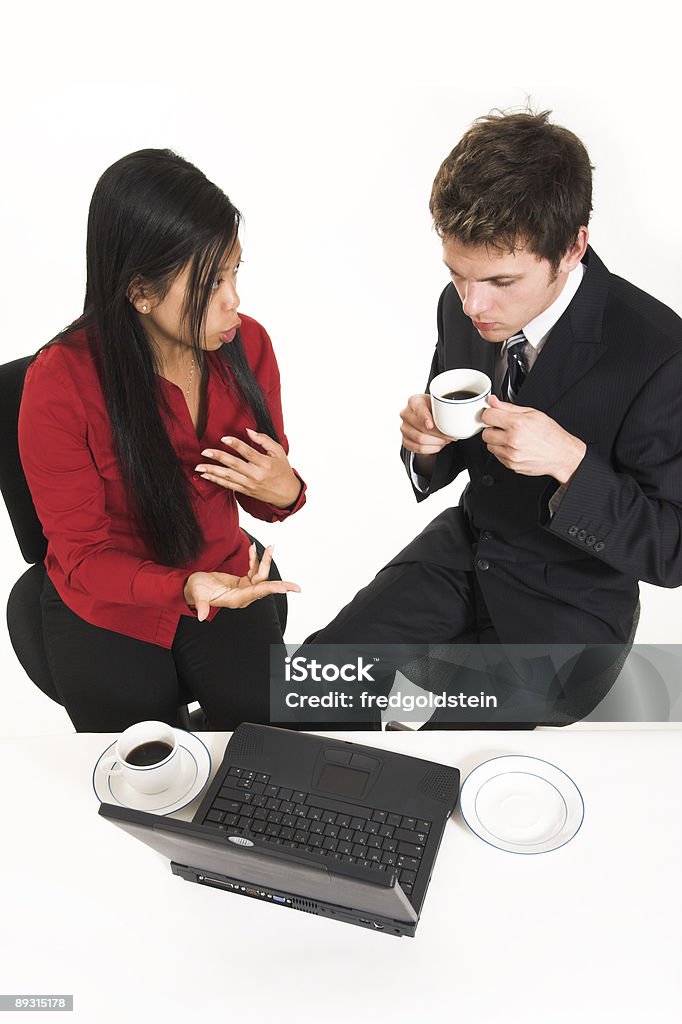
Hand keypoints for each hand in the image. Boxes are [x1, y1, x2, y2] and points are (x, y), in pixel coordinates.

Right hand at [183, 544, 299, 621]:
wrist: (193, 586)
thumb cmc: (195, 590)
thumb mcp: (198, 595)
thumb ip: (202, 605)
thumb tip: (201, 617)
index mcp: (236, 599)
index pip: (258, 593)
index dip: (272, 589)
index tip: (286, 589)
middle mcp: (243, 596)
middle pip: (265, 587)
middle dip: (281, 585)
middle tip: (297, 587)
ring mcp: (244, 589)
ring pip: (261, 576)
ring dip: (266, 562)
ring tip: (271, 547)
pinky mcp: (243, 583)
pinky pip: (254, 570)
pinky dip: (255, 560)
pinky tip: (253, 549)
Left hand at [195, 428, 301, 507]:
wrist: (287, 494)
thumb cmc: (283, 469)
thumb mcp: (278, 452)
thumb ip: (264, 440)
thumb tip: (248, 431)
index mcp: (265, 463)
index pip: (248, 452)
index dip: (236, 444)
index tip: (223, 438)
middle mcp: (256, 474)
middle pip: (234, 464)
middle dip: (218, 457)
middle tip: (204, 451)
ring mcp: (250, 484)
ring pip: (228, 476)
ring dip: (212, 471)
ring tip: (198, 467)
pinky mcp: (246, 491)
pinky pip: (228, 485)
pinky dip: (216, 480)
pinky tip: (206, 475)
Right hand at [400, 394, 453, 454]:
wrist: (428, 416)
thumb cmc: (434, 409)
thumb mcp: (440, 403)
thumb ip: (447, 408)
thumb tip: (457, 420)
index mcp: (414, 401)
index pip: (419, 409)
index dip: (425, 418)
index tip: (431, 425)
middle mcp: (406, 414)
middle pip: (421, 427)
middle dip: (439, 434)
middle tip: (450, 435)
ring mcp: (404, 428)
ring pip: (420, 439)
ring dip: (437, 442)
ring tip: (445, 440)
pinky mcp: (405, 440)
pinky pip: (418, 449)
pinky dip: (431, 449)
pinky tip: (438, 445)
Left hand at [481, 395, 586, 482]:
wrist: (561, 455)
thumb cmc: (550, 434)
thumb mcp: (532, 413)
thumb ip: (508, 407)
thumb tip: (492, 401)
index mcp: (517, 424)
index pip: (487, 416)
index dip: (490, 414)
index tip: (494, 415)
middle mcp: (512, 440)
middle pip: (485, 433)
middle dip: (493, 429)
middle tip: (505, 428)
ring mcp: (511, 455)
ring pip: (489, 446)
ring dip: (497, 441)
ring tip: (512, 438)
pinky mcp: (511, 465)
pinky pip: (497, 456)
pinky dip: (502, 451)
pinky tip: (515, 447)